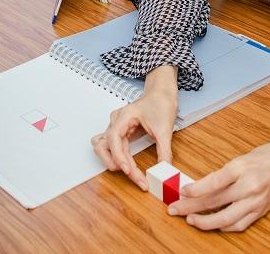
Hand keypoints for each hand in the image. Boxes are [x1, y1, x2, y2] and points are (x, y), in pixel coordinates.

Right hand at [92, 65, 177, 189]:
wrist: (162, 94)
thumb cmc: (161, 103)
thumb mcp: (165, 128)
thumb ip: (164, 150)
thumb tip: (165, 169)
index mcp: (124, 116)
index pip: (113, 139)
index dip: (119, 157)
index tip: (129, 170)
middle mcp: (116, 122)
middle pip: (103, 146)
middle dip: (116, 163)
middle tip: (134, 175)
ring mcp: (116, 127)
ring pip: (103, 148)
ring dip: (113, 162)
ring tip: (131, 172)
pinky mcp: (120, 132)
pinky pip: (111, 148)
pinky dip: (117, 158)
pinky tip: (127, 166)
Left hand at [169, 119, 269, 231]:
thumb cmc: (266, 156)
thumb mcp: (242, 158)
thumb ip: (224, 175)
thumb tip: (200, 188)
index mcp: (242, 167)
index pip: (215, 181)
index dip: (196, 189)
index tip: (182, 192)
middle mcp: (249, 186)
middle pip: (215, 201)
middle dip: (191, 208)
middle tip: (175, 209)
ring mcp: (256, 201)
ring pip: (226, 218)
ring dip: (205, 222)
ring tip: (190, 220)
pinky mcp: (261, 210)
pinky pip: (239, 224)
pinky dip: (224, 226)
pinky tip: (213, 224)